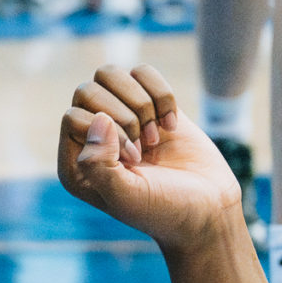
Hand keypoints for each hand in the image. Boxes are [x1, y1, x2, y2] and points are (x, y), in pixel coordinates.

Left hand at [57, 64, 243, 249]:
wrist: (208, 208)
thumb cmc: (164, 210)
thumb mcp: (126, 196)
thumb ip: (99, 164)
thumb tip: (98, 118)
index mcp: (76, 164)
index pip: (73, 117)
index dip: (108, 133)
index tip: (135, 160)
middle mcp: (92, 137)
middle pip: (87, 90)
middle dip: (124, 115)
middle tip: (145, 148)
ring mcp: (119, 117)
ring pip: (110, 74)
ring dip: (140, 101)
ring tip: (155, 135)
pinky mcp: (148, 105)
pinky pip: (142, 72)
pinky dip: (162, 94)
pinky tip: (171, 125)